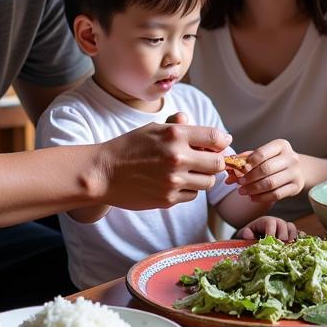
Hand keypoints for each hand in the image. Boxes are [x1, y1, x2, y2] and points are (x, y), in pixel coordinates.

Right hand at [100, 121, 230, 210]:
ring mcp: (173, 181)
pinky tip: (174, 182)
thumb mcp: (154, 128)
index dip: (222, 141)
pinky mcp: (168, 199)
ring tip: (188, 171)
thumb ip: (182, 127)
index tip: (221, 143)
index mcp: (175, 135)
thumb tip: (213, 135)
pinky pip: (192, 195)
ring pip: (208, 182)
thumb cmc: (129, 147)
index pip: (215, 138)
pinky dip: (188, 189)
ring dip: (203, 177)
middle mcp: (177, 157)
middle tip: (207, 160)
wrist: (103, 173)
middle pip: (218, 163)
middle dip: (215, 161)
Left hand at [233, 139, 305, 202]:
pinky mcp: (297, 187)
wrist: (298, 169)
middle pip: (266, 169)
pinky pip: (277, 194)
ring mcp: (295, 173)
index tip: (238, 170)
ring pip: (271, 183)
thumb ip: (245, 160)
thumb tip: (228, 172)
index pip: (262, 153)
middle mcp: (291, 158)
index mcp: (281, 145)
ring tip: (242, 191)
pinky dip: (262, 198)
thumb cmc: (274, 160)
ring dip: (254, 189)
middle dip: (249, 177)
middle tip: (238, 183)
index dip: (248, 163)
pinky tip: (253, 197)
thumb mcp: (263, 155)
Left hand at [234, 216, 298, 241]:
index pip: (271, 223)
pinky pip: (298, 234)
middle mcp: (277, 223)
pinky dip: (300, 239)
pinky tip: (299, 246)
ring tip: (288, 248)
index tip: (269, 242)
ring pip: (292, 228)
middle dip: (282, 237)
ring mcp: (285, 229)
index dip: (271, 233)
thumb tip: (248, 235)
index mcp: (266, 221)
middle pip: (284, 225)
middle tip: (279, 247)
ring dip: (292, 238)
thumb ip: (245, 233)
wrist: (254, 239)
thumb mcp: (245, 234)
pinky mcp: (291, 235)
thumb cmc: (250, 236)